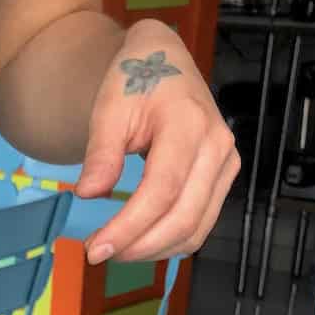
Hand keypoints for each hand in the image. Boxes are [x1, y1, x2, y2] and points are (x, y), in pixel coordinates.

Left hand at [74, 21, 237, 263]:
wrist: (165, 60)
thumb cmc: (136, 80)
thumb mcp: (110, 108)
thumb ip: (101, 152)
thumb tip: (88, 194)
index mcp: (189, 124)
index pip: (162, 190)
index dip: (129, 227)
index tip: (95, 248)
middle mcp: (218, 147)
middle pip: (183, 218)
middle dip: (138, 247)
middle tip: (99, 254)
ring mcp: (226, 165)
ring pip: (195, 230)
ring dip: (153, 251)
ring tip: (115, 249)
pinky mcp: (223, 179)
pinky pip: (199, 225)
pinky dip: (168, 242)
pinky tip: (138, 241)